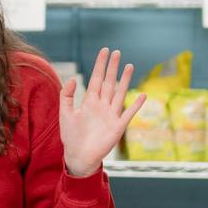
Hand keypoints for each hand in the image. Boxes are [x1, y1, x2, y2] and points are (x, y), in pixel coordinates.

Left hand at [59, 48, 145, 176]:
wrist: (78, 156)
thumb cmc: (71, 136)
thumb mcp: (65, 114)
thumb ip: (67, 96)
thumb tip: (73, 79)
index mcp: (89, 101)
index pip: (96, 79)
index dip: (100, 65)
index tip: (105, 51)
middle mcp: (102, 105)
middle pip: (109, 82)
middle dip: (112, 68)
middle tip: (117, 52)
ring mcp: (111, 115)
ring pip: (119, 93)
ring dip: (125, 80)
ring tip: (129, 66)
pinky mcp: (117, 127)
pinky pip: (128, 113)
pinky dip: (136, 104)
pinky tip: (142, 94)